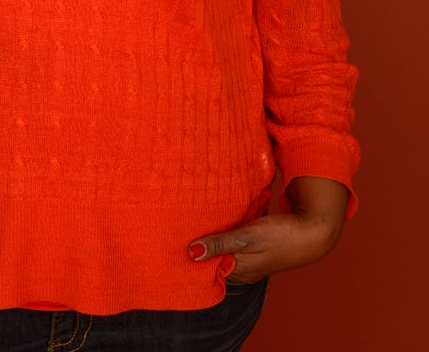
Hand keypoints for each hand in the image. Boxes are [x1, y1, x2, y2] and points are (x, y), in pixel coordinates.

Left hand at [188, 176, 348, 283]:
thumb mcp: (246, 239)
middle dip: (201, 243)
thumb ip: (220, 244)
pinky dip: (229, 230)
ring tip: (198, 220)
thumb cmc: (281, 236)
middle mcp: (242, 268)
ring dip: (215, 235)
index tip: (176, 240)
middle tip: (183, 225)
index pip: (206, 268)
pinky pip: (236, 241)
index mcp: (238, 271)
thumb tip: (191, 253)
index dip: (192, 255)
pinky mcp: (257, 247)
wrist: (312, 231)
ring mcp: (250, 258)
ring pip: (225, 248)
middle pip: (214, 257)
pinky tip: (223, 217)